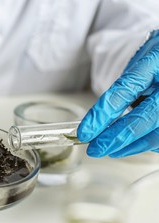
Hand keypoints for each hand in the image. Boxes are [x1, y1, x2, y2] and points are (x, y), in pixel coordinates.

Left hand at [78, 30, 158, 157]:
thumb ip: (123, 87)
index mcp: (154, 60)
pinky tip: (131, 146)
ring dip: (130, 146)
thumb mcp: (139, 62)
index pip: (124, 90)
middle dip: (116, 137)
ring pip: (157, 132)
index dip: (102, 114)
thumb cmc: (158, 58)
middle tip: (95, 148)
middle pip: (144, 117)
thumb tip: (98, 119)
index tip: (85, 132)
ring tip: (109, 150)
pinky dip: (146, 144)